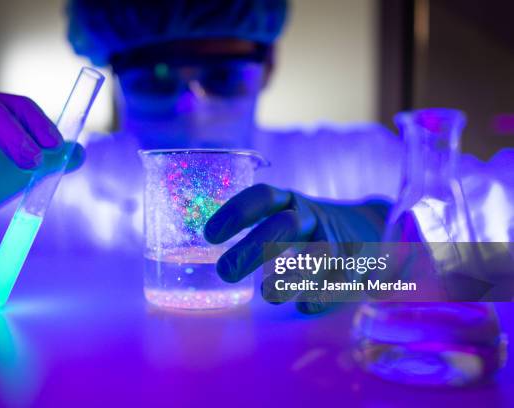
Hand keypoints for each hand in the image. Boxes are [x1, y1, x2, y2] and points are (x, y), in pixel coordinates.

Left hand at [204, 183, 391, 312]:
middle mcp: (311, 216)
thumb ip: (255, 233)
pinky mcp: (358, 263)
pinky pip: (343, 277)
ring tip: (268, 294)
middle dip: (253, 247)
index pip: (262, 196)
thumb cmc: (309, 230)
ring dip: (292, 275)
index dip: (236, 212)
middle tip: (224, 272)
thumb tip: (207, 260)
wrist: (372, 229)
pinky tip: (303, 306)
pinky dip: (323, 293)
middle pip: (283, 225)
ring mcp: (337, 238)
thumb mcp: (284, 219)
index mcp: (288, 202)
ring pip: (319, 252)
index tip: (209, 235)